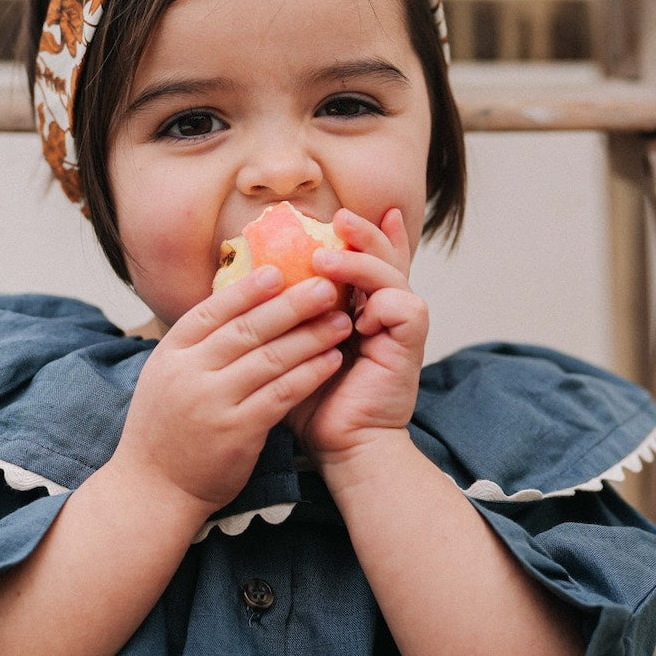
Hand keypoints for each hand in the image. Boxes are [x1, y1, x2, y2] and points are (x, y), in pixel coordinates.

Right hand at [111, 266, 352, 516]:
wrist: (153, 489)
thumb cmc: (167, 428)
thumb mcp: (168, 376)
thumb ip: (198, 346)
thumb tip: (237, 302)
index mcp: (171, 352)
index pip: (212, 310)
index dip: (248, 289)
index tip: (280, 271)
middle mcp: (189, 373)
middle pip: (246, 329)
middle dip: (290, 305)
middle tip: (325, 286)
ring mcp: (212, 402)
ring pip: (270, 359)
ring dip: (310, 337)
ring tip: (340, 321)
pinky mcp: (236, 432)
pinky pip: (281, 395)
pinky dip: (309, 374)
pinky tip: (331, 361)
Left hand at [286, 207, 428, 465]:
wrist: (339, 446)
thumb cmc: (310, 399)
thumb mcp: (289, 346)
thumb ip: (282, 314)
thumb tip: (246, 279)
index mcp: (361, 307)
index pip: (366, 260)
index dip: (363, 234)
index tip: (342, 210)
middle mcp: (385, 310)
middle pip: (384, 256)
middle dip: (364, 232)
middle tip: (339, 217)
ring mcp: (400, 326)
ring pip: (392, 274)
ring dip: (360, 262)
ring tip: (324, 259)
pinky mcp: (410, 345)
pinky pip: (405, 306)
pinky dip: (380, 299)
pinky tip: (355, 308)